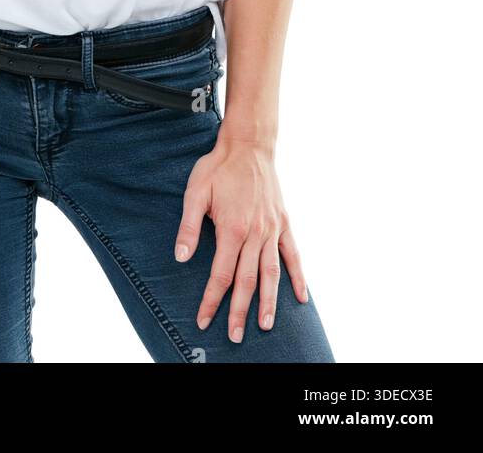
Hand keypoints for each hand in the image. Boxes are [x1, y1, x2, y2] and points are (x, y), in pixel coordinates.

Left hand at [174, 135, 308, 342]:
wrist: (248, 145)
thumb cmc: (218, 168)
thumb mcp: (195, 192)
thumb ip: (189, 227)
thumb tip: (180, 258)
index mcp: (231, 229)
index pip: (220, 275)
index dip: (212, 300)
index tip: (204, 319)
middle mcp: (255, 234)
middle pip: (246, 281)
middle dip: (239, 311)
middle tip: (234, 336)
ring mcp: (272, 230)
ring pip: (271, 274)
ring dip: (269, 302)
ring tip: (265, 326)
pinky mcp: (284, 223)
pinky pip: (293, 255)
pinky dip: (298, 277)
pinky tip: (301, 298)